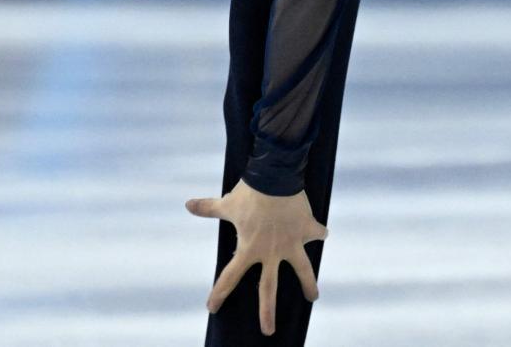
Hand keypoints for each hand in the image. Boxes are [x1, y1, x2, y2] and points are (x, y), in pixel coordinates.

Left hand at [186, 180, 328, 335]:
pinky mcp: (307, 229)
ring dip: (308, 284)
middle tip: (268, 331)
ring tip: (313, 297)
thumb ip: (209, 208)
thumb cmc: (249, 193)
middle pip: (268, 289)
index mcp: (249, 249)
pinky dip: (320, 232)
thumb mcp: (227, 204)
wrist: (277, 178)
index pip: (229, 277)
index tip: (212, 308)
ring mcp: (291, 243)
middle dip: (267, 312)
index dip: (219, 293)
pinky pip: (317, 233)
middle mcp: (271, 252)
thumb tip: (187, 204)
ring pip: (303, 270)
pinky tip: (323, 234)